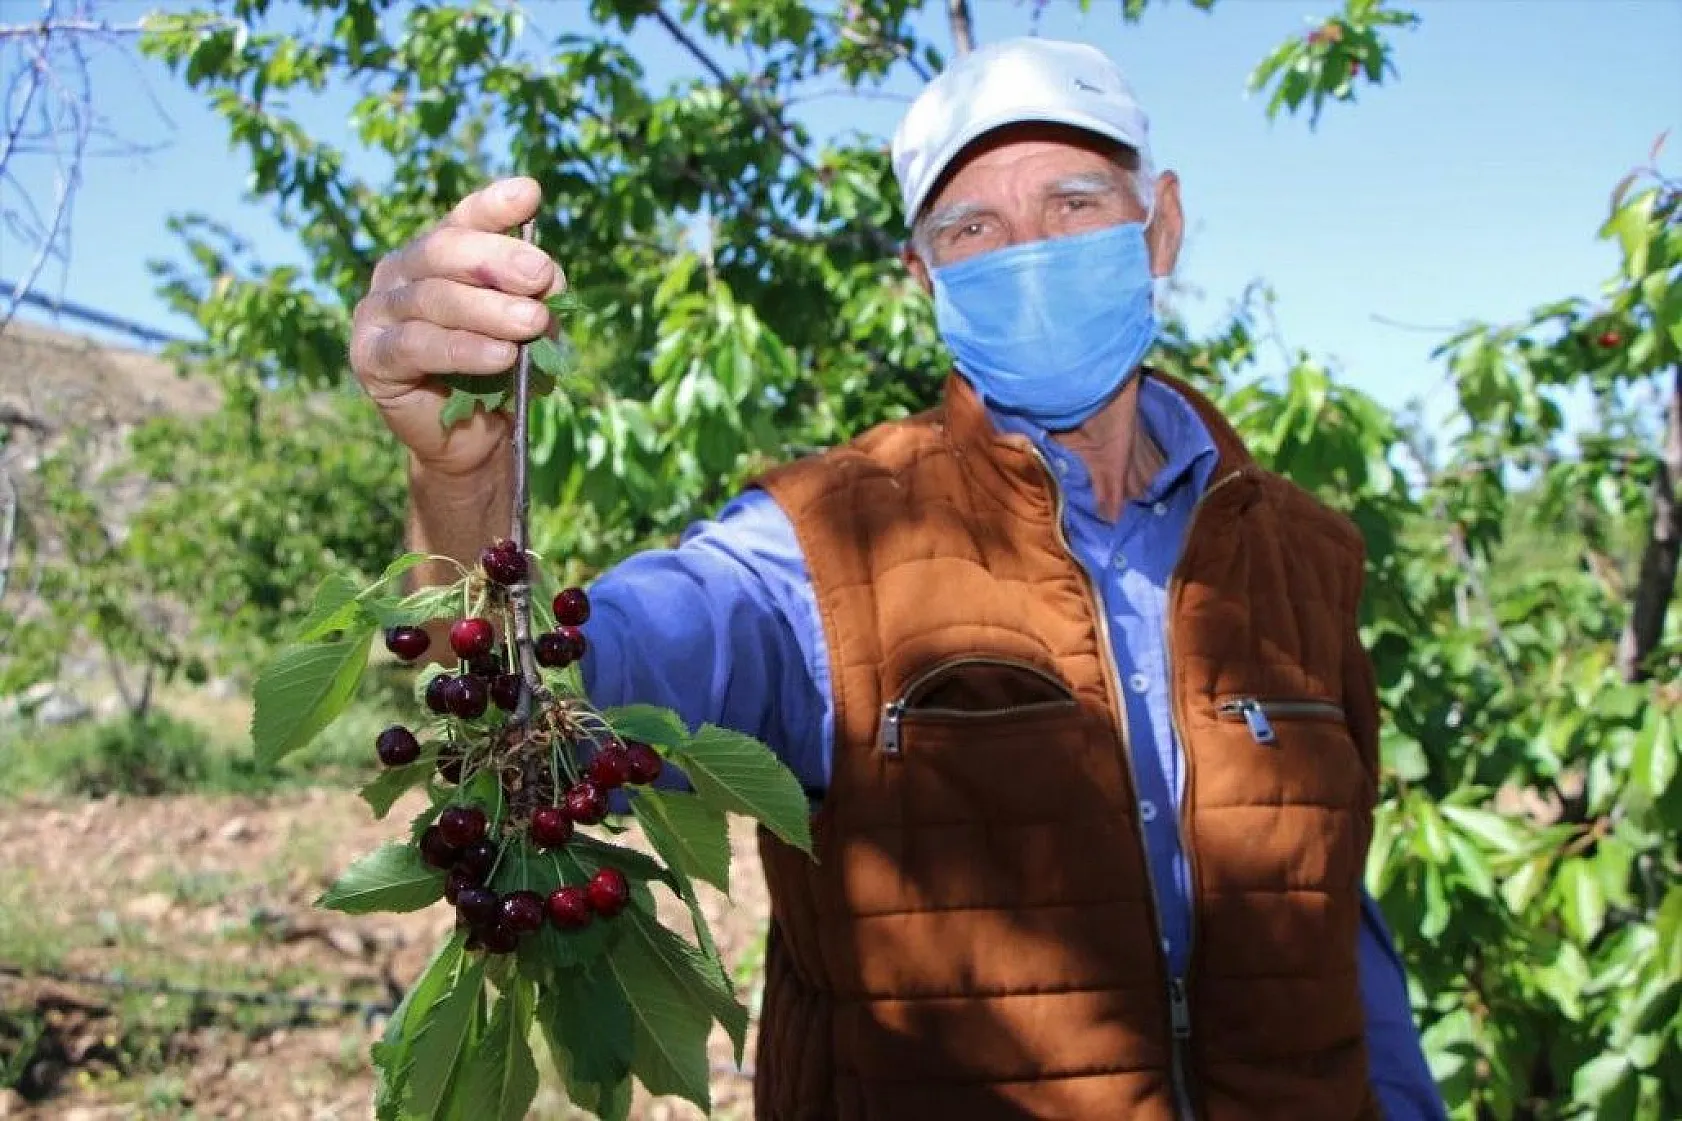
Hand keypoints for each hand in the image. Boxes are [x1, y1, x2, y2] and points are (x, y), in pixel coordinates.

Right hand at [350, 176, 563, 476]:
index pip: (462, 220)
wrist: (473, 439)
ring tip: (532, 323)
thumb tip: (548, 277)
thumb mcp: (528, 326)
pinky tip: (500, 355)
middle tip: (541, 275)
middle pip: (443, 251)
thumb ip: (533, 297)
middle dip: (496, 260)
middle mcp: (400, 272)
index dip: (493, 206)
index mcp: (436, 255)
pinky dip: (463, 349)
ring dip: (488, 310)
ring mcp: (379, 311)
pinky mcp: (371, 356)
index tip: (530, 194)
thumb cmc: (500, 372)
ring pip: (433, 299)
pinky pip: (417, 347)